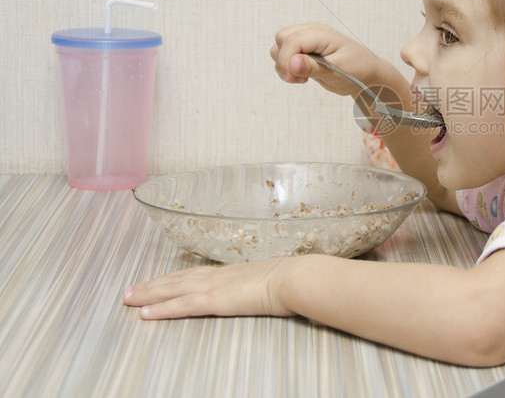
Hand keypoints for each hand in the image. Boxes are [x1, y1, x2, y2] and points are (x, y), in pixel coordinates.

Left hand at [123, 259, 293, 319]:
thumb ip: (262, 286)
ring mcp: (215, 286)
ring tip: (128, 298)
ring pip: (173, 289)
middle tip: (129, 290)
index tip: (158, 280)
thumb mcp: (273, 282)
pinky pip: (183, 305)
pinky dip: (162, 309)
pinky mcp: (216, 300)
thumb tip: (267, 289)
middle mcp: (219, 275)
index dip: (174, 278)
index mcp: (232, 272)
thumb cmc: (291, 281)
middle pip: (178, 279)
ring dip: (148, 294)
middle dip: (152, 285)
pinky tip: (145, 314)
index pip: (196, 274)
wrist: (295, 278)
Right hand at [270, 23, 395, 97]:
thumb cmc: (358, 71)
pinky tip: (302, 75)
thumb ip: (312, 67)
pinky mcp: (305, 49)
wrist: (367, 74)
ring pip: (280, 45)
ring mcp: (308, 39)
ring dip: (284, 64)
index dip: (286, 60)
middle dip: (283, 60)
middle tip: (299, 79)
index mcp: (322, 34)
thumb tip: (291, 63)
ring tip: (302, 78)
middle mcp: (312, 32)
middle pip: (281, 38)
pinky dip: (287, 66)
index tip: (292, 78)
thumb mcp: (336, 72)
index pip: (291, 40)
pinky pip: (285, 53)